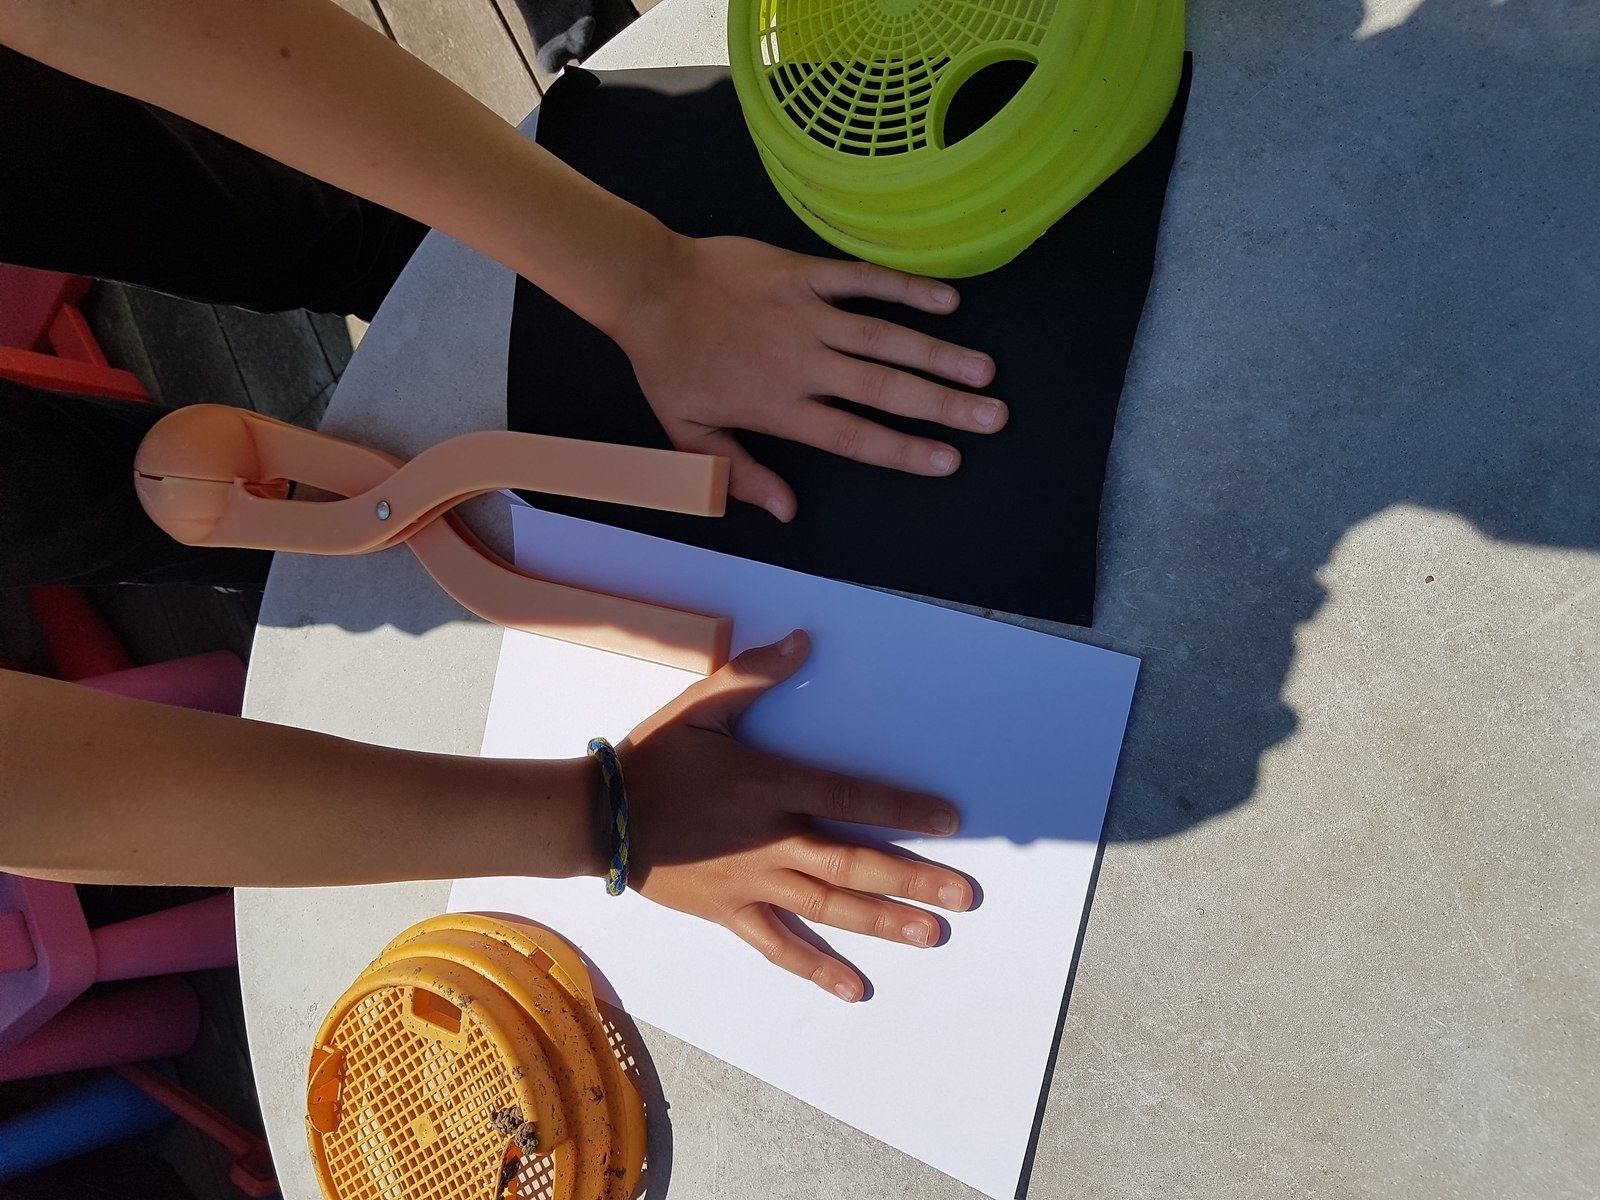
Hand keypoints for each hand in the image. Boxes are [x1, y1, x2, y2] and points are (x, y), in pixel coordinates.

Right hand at [615, 630, 973, 1001]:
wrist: (597, 817)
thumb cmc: (653, 757)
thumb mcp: (700, 704)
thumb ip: (754, 675)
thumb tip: (803, 642)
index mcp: (769, 785)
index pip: (849, 797)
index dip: (901, 809)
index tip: (949, 821)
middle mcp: (770, 839)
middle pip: (852, 863)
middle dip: (912, 878)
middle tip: (963, 897)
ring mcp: (752, 881)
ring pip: (828, 907)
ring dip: (881, 921)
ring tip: (931, 935)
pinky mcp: (730, 911)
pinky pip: (779, 946)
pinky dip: (816, 969)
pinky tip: (854, 988)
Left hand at [616, 235, 1006, 520]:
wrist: (646, 287)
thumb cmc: (667, 362)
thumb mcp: (688, 433)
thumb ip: (739, 473)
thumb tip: (786, 510)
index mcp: (779, 406)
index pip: (853, 435)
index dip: (903, 450)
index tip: (948, 461)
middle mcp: (801, 362)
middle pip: (883, 389)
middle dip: (943, 406)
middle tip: (992, 417)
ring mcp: (804, 313)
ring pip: (882, 336)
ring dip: (937, 352)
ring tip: (984, 370)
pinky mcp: (801, 271)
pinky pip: (861, 279)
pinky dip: (904, 288)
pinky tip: (946, 301)